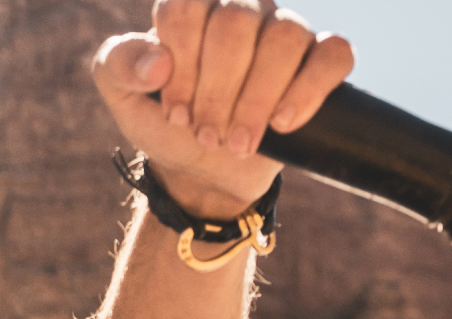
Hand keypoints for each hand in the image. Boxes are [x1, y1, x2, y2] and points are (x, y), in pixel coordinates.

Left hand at [92, 0, 352, 217]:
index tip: (175, 112)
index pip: (186, 7)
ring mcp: (284, 32)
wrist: (203, 169)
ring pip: (286, 37)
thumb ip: (117, 66)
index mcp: (191, 9)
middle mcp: (240, 9)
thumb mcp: (123, 98)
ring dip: (257, 99)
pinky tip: (282, 122)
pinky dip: (309, 90)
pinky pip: (334, 54)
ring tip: (236, 142)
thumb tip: (157, 63)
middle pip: (237, 23)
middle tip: (205, 133)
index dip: (180, 63)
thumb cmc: (164, 122)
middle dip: (217, 89)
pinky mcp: (318, 61)